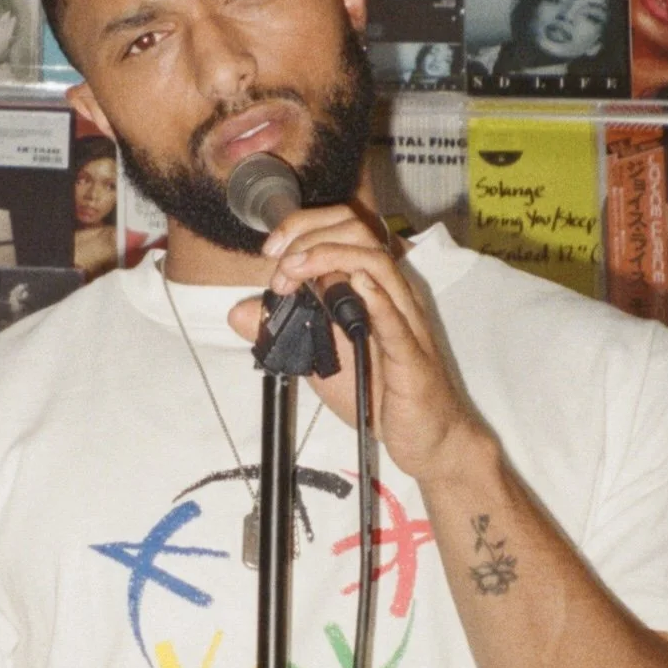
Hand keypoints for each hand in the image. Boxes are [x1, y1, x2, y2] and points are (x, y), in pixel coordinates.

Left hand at [226, 204, 483, 487]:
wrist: (428, 440)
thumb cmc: (383, 395)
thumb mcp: (321, 359)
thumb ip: (286, 331)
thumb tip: (239, 312)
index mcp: (374, 289)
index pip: (346, 231)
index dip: (305, 228)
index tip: (272, 250)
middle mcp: (394, 296)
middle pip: (360, 235)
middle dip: (311, 238)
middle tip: (278, 267)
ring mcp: (408, 325)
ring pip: (378, 266)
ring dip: (330, 259)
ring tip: (296, 270)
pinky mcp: (414, 359)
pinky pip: (398, 323)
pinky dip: (377, 299)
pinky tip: (357, 284)